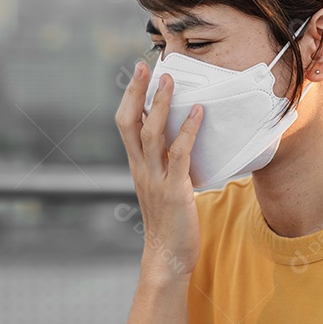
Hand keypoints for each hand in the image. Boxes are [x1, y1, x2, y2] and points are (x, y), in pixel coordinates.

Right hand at [114, 60, 203, 279]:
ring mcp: (155, 179)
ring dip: (160, 105)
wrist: (167, 257)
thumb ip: (165, 164)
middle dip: (136, 92)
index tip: (138, 73)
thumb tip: (182, 140)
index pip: (124, 124)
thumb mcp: (162, 186)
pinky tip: (198, 113)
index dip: (130, 97)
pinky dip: (187, 131)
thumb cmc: (169, 222)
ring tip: (170, 81)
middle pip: (129, 123)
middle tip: (145, 65)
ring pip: (150, 135)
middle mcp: (141, 169)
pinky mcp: (174, 191)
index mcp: (136, 166)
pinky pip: (179, 155)